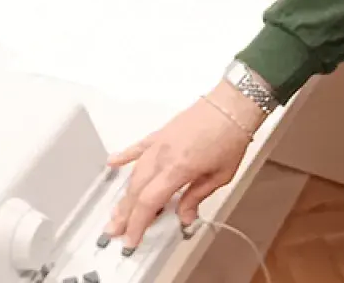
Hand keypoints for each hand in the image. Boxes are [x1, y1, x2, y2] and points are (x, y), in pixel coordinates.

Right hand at [104, 84, 262, 247]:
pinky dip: (124, 156)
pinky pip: (137, 147)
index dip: (137, 223)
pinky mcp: (161, 133)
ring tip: (117, 212)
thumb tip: (185, 216)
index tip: (131, 238)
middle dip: (125, 214)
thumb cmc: (230, 137)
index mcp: (178, 169)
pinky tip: (112, 162)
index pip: (149, 202)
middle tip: (116, 231)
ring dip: (125, 194)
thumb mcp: (220, 176)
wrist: (231, 105)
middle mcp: (163, 156)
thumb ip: (197, 197)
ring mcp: (159, 144)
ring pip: (135, 173)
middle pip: (136, 190)